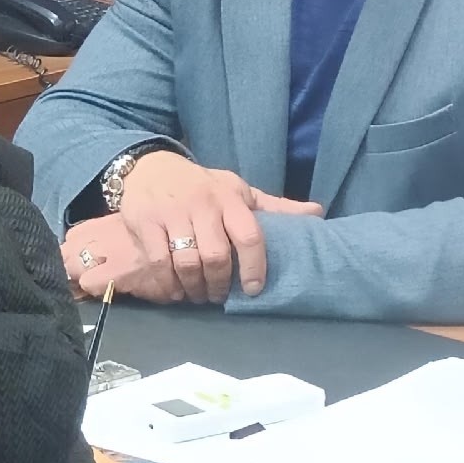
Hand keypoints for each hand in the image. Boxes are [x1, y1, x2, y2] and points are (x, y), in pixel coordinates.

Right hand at [68, 154, 322, 303]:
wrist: (150, 166)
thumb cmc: (201, 185)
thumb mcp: (238, 190)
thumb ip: (274, 206)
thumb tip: (318, 212)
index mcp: (229, 198)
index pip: (249, 235)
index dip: (255, 266)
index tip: (254, 288)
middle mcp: (201, 205)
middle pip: (216, 255)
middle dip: (220, 284)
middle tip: (219, 296)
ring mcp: (171, 213)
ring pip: (187, 262)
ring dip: (195, 287)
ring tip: (199, 295)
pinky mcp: (145, 222)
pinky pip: (159, 261)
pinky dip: (168, 283)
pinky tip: (175, 290)